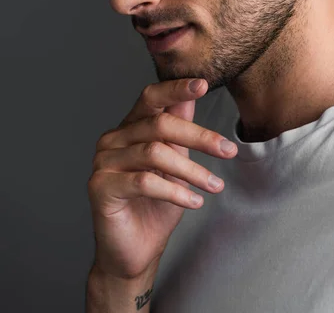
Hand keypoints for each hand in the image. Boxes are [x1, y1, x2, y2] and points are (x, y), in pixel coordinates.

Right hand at [87, 78, 237, 279]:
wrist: (135, 253)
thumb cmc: (156, 207)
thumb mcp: (176, 163)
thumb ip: (179, 130)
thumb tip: (192, 95)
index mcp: (129, 128)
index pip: (151, 98)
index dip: (175, 89)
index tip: (202, 84)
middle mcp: (112, 139)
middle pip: (159, 125)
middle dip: (199, 137)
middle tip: (229, 150)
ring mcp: (103, 162)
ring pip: (155, 153)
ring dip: (192, 170)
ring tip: (215, 185)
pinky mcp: (101, 186)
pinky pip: (145, 181)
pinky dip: (175, 191)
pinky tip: (194, 202)